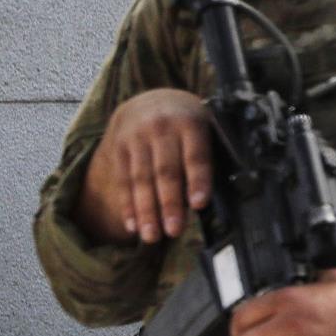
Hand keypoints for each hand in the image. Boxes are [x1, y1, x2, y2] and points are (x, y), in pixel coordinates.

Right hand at [85, 89, 213, 243]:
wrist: (151, 100)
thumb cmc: (188, 124)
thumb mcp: (205, 129)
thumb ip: (210, 156)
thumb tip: (216, 199)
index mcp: (191, 123)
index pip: (195, 155)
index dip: (198, 180)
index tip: (199, 204)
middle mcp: (161, 127)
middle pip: (166, 171)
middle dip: (170, 204)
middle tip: (174, 230)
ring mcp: (136, 137)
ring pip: (142, 179)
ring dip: (147, 211)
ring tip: (152, 236)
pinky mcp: (119, 147)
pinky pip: (124, 181)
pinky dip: (128, 205)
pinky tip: (133, 225)